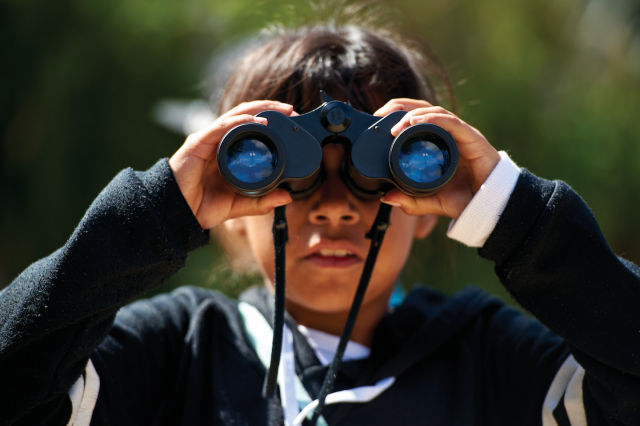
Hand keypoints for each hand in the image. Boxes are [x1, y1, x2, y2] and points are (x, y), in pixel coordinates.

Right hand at [169, 101, 295, 228]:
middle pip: (245, 115)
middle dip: (269, 108)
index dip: (270, 119)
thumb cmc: (201, 206)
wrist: (176, 215)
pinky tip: (256, 121)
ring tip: (280, 111)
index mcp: (226, 150)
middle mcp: (217, 141)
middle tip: (291, 111)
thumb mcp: (239, 204)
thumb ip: (261, 201)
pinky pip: (220, 127)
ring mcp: (207, 140)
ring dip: (259, 110)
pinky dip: (239, 122)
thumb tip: (286, 196)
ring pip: (235, 116)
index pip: (249, 126)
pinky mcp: (197, 144)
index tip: (292, 121)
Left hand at [374, 99, 500, 219]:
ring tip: (394, 124)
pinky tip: (415, 122)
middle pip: (423, 110)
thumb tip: (386, 197)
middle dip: (400, 108)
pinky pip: (450, 122)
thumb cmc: (466, 200)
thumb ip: (410, 201)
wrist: (493, 208)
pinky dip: (432, 119)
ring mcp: (461, 135)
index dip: (397, 116)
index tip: (377, 122)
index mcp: (439, 144)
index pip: (416, 120)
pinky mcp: (472, 138)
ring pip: (434, 112)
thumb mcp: (431, 201)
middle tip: (380, 116)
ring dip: (412, 114)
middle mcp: (449, 135)